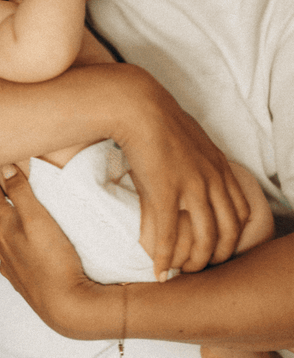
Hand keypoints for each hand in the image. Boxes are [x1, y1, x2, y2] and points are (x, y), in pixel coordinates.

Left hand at [0, 167, 113, 339]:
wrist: (66, 307)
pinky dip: (7, 232)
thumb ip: (19, 191)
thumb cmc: (54, 259)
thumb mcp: (38, 218)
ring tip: (2, 198)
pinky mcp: (19, 276)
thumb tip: (2, 166)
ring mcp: (8, 262)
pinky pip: (7, 248)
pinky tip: (14, 236)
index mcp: (1, 225)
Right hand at [116, 79, 250, 278]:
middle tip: (202, 265)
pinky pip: (168, 236)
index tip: (217, 244)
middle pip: (228, 230)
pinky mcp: (165, 193)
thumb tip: (191, 171)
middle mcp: (211, 179)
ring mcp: (191, 187)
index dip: (232, 234)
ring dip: (194, 261)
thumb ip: (197, 159)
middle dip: (218, 254)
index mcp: (219, 165)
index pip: (240, 211)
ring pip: (205, 238)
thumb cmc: (157, 119)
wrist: (137, 106)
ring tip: (182, 271)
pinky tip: (158, 271)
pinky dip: (164, 258)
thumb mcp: (190, 138)